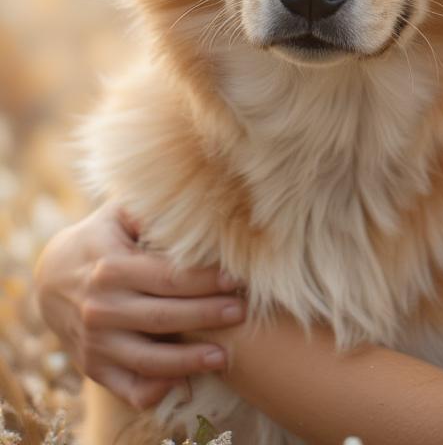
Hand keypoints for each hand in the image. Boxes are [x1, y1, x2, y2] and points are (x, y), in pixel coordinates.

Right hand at [33, 201, 245, 408]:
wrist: (50, 278)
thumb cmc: (102, 238)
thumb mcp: (118, 215)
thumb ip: (151, 210)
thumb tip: (194, 201)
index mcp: (111, 266)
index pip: (167, 277)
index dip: (205, 280)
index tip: (238, 279)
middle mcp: (100, 308)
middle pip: (164, 316)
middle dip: (207, 316)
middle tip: (242, 313)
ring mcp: (95, 342)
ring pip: (147, 358)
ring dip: (188, 360)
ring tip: (225, 357)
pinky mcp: (93, 367)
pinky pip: (126, 386)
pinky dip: (153, 390)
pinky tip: (183, 385)